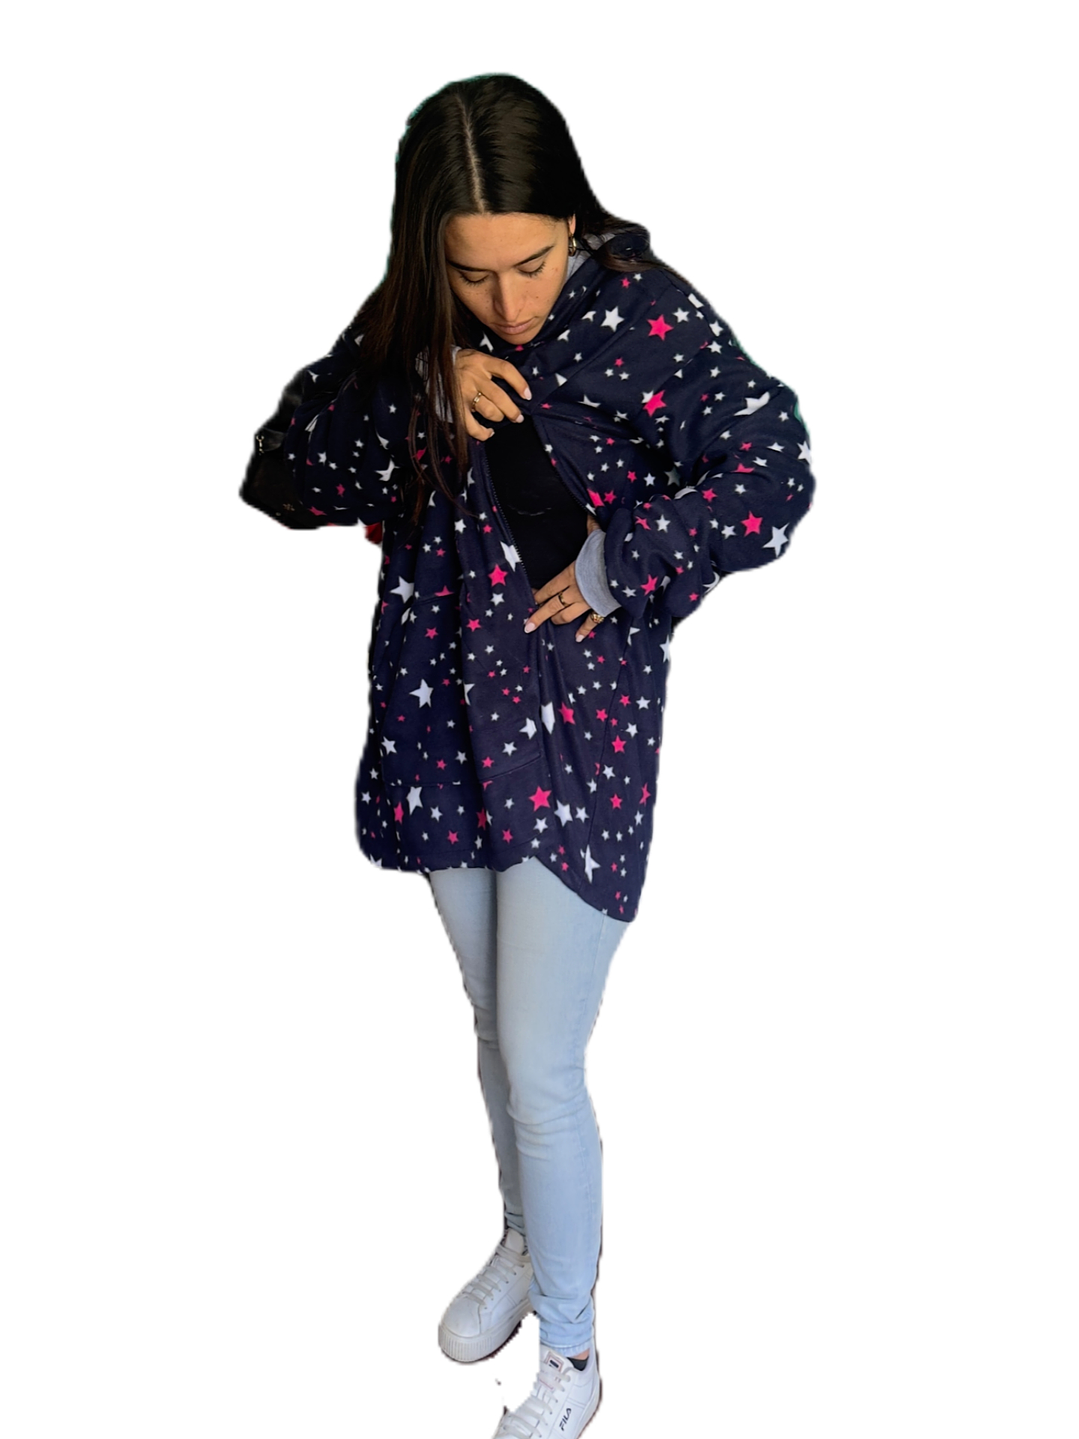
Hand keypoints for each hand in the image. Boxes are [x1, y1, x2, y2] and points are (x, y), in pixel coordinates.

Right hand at [454, 350, 531, 439]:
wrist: (433, 365)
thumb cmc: (461, 364)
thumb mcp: (477, 357)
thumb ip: (492, 368)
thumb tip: (514, 388)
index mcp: (481, 361)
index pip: (506, 370)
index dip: (519, 383)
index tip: (527, 396)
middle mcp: (474, 376)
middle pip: (499, 396)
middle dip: (512, 410)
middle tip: (518, 417)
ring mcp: (464, 392)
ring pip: (489, 410)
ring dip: (498, 417)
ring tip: (499, 417)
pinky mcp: (456, 407)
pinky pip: (472, 425)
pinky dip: (483, 433)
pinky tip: (488, 432)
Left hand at [525, 516, 604, 642]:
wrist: (626, 568)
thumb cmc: (608, 551)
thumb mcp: (596, 536)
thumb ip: (590, 527)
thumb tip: (589, 512)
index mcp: (569, 574)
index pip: (547, 588)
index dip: (537, 595)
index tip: (529, 599)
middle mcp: (574, 591)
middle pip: (551, 606)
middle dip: (538, 616)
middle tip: (527, 626)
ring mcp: (586, 602)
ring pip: (566, 616)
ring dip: (557, 620)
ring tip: (551, 623)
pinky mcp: (600, 609)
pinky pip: (589, 623)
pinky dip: (583, 631)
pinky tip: (578, 638)